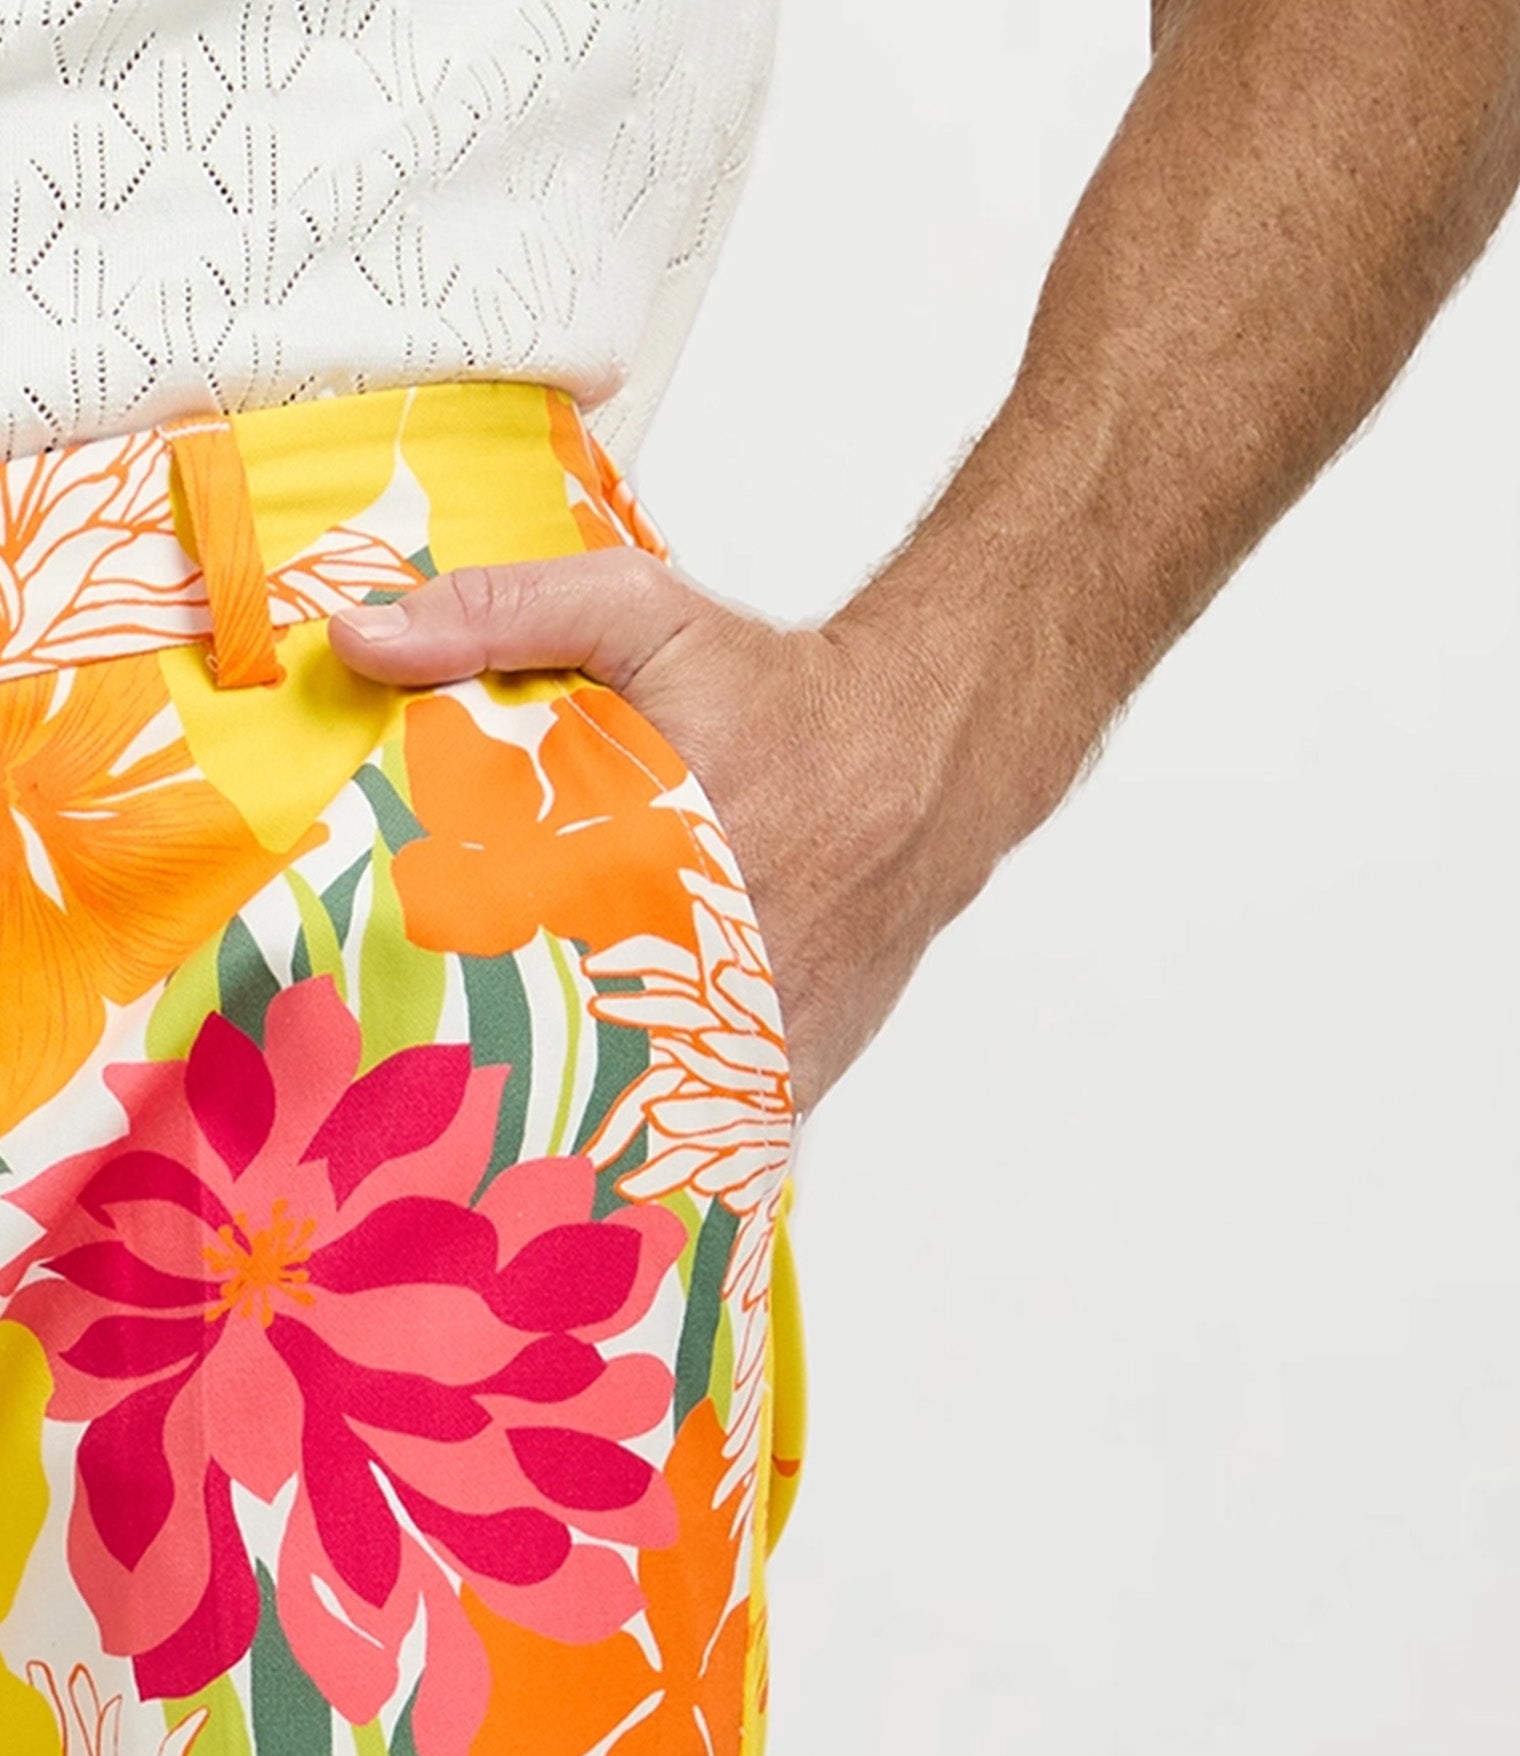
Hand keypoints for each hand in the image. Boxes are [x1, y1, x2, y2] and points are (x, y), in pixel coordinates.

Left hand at [329, 555, 951, 1115]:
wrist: (923, 755)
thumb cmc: (776, 688)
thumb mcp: (638, 613)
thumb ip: (498, 616)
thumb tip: (360, 639)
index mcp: (654, 851)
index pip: (514, 942)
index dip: (437, 975)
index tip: (370, 992)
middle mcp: (716, 958)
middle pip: (564, 1045)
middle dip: (486, 1060)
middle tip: (405, 1074)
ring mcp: (762, 1031)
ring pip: (635, 1111)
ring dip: (563, 1119)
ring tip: (481, 1129)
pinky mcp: (794, 1073)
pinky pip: (708, 1135)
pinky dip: (653, 1141)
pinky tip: (587, 1142)